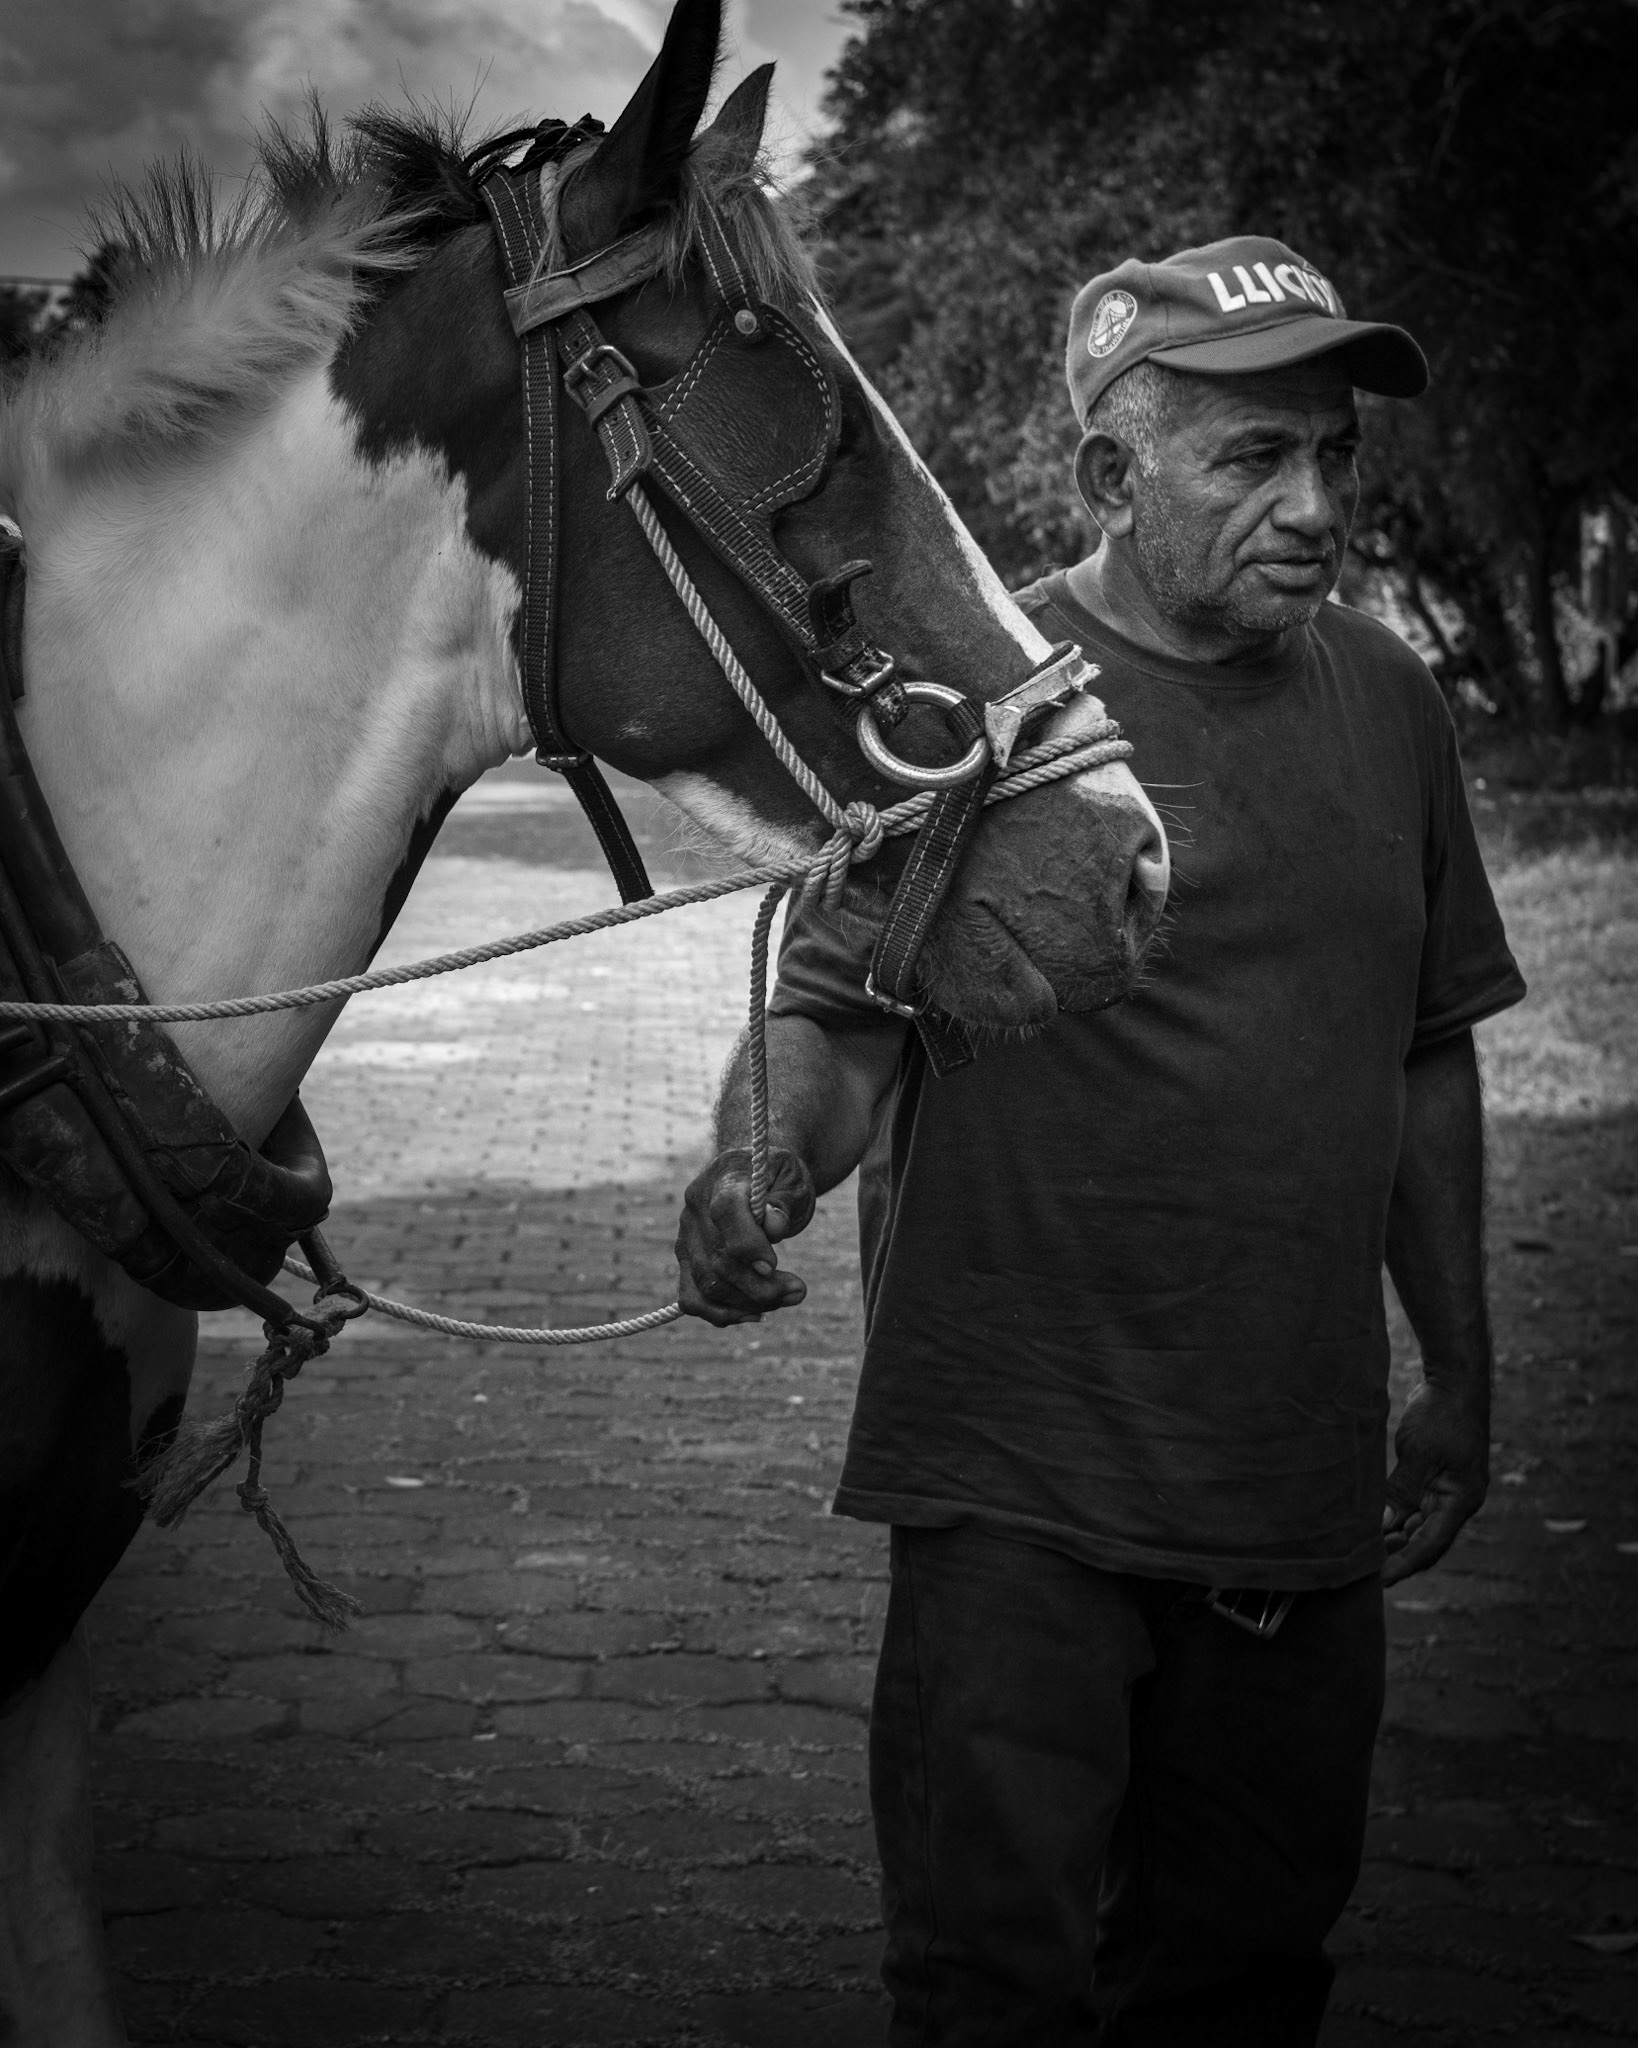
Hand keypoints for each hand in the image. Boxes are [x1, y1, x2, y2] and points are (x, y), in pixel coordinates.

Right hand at [675, 1147, 815, 1326]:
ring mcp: (686, 1237)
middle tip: (799, 1291)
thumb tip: (774, 1228)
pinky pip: (692, 1298)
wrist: (751, 1175)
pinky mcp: (686, 1260)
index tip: (774, 1265)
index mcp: (723, 1179)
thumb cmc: (777, 1176)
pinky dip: (722, 1314)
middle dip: (760, 1286)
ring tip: (789, 1297)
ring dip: (749, 1303)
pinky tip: (756, 1314)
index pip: (725, 1212)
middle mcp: (696, 1209)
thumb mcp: (792, 1179)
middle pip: (718, 1259)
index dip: (748, 1244)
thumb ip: (784, 1201)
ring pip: (707, 1285)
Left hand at [1381, 1379, 1488, 1585]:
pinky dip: (1395, 1519)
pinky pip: (1414, 1508)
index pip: (1430, 1544)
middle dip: (1397, 1558)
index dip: (1404, 1564)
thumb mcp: (1420, 1452)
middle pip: (1425, 1542)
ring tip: (1363, 1553)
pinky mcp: (1434, 1480)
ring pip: (1418, 1527)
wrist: (1454, 1383)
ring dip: (1394, 1540)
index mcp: (1462, 1500)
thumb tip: (1382, 1524)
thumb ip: (1402, 1489)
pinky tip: (1373, 1525)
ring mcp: (1447, 1491)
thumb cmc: (1442, 1414)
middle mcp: (1457, 1502)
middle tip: (1363, 1572)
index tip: (1379, 1581)